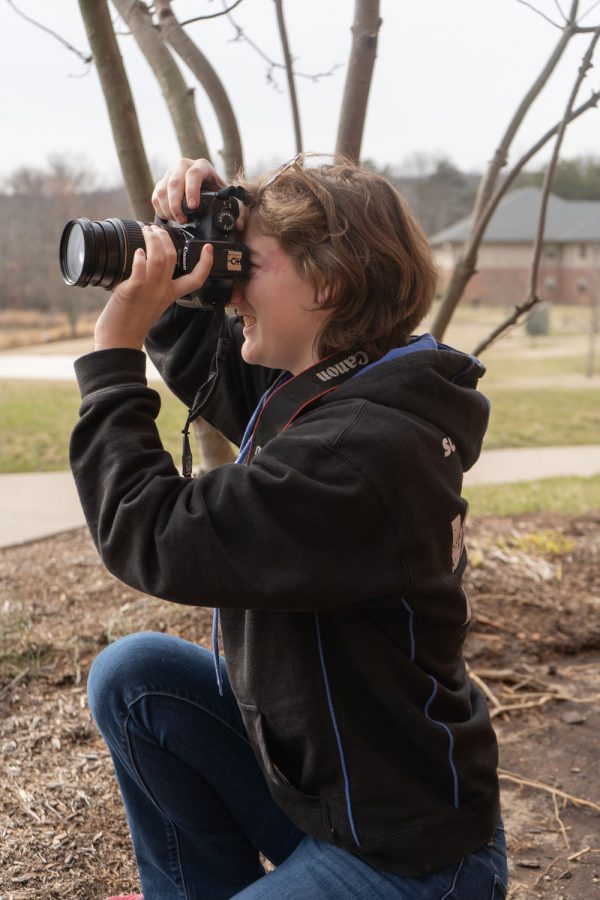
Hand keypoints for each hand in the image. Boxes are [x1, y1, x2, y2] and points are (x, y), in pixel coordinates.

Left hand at [93, 224, 212, 351]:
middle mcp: (162, 291)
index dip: (205, 264)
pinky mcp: (132, 291)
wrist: (119, 341)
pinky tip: (138, 251)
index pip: (196, 280)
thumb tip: (145, 264)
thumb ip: (152, 285)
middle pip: (173, 258)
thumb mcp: (150, 302)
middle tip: (156, 228)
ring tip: (146, 231)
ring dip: (153, 241)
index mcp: (170, 295)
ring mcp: (149, 291)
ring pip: (158, 259)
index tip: (208, 248)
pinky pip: (140, 271)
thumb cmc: (130, 323)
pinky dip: (140, 259)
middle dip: (166, 238)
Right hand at [152, 157, 248, 230]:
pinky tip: (170, 217)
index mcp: (202, 166)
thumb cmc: (216, 193)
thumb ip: (237, 210)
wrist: (204, 188)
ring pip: (163, 190)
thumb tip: (239, 224)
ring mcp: (171, 173)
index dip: (192, 190)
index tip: (193, 207)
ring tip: (178, 221)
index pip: (194, 174)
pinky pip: (156, 196)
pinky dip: (161, 209)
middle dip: (176, 204)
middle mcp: (184, 166)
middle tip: (183, 220)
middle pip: (175, 182)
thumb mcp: (229, 198)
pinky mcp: (161, 183)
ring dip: (168, 209)